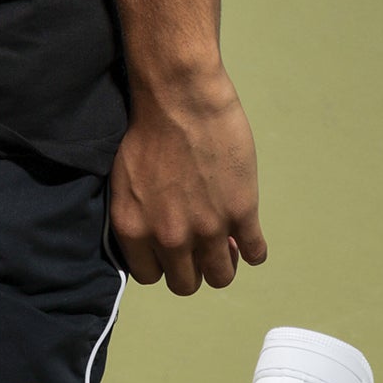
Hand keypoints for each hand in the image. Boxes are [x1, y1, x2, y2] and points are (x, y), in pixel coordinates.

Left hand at [109, 69, 265, 294]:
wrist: (180, 98)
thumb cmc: (147, 129)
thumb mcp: (127, 180)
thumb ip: (140, 215)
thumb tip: (156, 237)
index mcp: (134, 228)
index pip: (149, 276)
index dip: (163, 264)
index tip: (172, 252)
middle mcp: (168, 237)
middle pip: (185, 283)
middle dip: (193, 269)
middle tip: (200, 249)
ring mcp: (207, 228)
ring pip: (222, 276)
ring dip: (225, 264)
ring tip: (227, 246)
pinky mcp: (241, 213)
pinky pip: (255, 253)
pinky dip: (255, 250)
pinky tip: (250, 239)